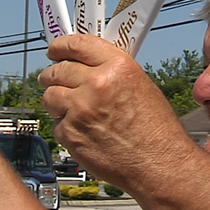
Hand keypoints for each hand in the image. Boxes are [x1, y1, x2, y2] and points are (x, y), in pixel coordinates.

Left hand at [39, 34, 193, 189]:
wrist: (159, 166)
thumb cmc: (157, 132)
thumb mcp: (142, 87)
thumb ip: (112, 72)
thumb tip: (88, 66)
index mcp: (118, 68)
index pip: (77, 44)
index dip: (61, 45)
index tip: (55, 49)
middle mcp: (97, 85)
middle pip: (57, 70)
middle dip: (53, 74)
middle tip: (54, 78)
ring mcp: (80, 110)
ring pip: (50, 96)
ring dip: (56, 100)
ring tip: (72, 108)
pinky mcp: (70, 134)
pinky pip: (56, 123)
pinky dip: (65, 126)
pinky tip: (83, 131)